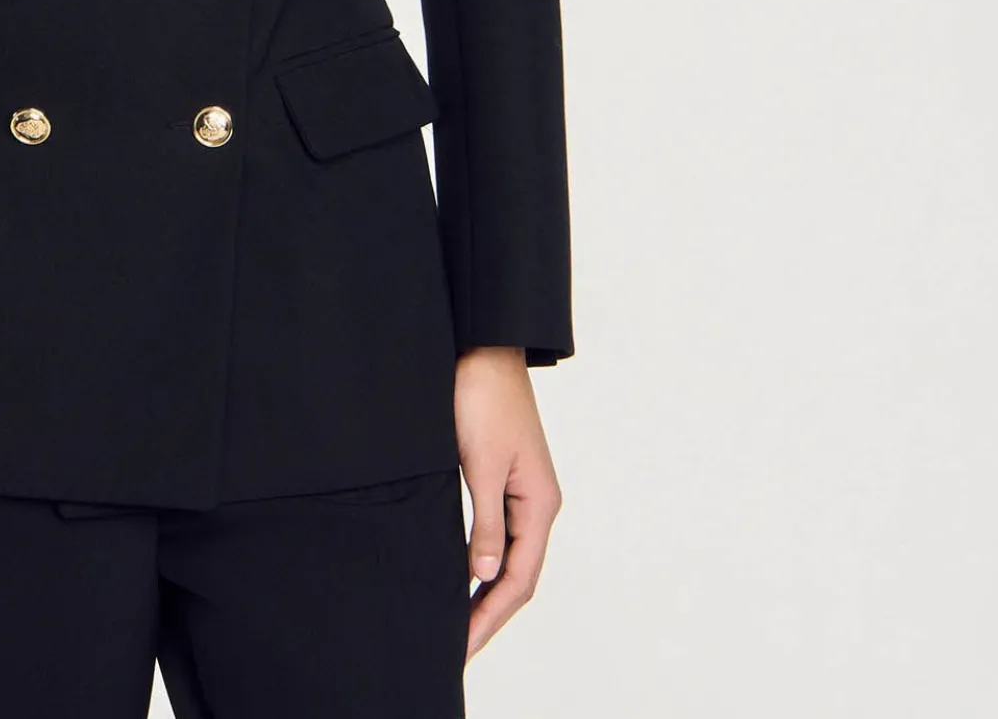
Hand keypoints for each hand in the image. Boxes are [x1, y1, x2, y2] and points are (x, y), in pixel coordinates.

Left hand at [455, 345, 561, 659]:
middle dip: (490, 614)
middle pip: (519, 575)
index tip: (463, 647)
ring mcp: (524, 491)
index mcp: (539, 503)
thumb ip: (485, 523)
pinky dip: (484, 562)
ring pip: (510, 557)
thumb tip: (485, 576)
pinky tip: (467, 577)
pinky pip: (500, 534)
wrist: (483, 348)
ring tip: (460, 626)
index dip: (490, 617)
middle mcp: (538, 503)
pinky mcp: (505, 478)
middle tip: (458, 650)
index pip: (519, 579)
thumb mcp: (480, 463)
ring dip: (488, 592)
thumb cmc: (482, 398)